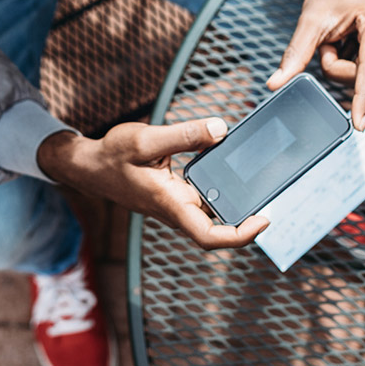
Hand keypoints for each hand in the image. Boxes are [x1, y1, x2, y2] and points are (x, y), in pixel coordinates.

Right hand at [37, 118, 269, 249]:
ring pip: (214, 213)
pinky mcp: (175, 194)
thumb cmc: (112, 155)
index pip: (209, 236)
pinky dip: (223, 188)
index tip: (263, 220)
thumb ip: (185, 135)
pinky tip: (234, 168)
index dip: (240, 236)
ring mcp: (177, 204)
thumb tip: (221, 129)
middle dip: (248, 219)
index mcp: (171, 204)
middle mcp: (177, 210)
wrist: (89, 165)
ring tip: (263, 182)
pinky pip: (205, 198)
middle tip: (275, 195)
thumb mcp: (145, 138)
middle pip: (219, 228)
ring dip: (238, 204)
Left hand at [266, 0, 364, 130]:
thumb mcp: (310, 21)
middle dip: (337, 65)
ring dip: (346, 64)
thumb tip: (276, 84)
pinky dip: (356, 64)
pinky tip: (354, 43)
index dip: (363, 98)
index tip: (359, 124)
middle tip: (331, 41)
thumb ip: (296, 54)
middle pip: (362, 76)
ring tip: (345, 38)